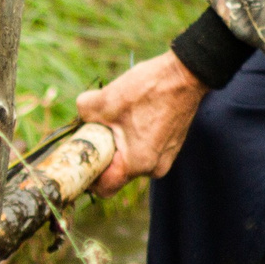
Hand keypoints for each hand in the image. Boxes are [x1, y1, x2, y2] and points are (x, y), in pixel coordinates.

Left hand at [74, 51, 207, 196]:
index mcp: (137, 165)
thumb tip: (80, 116)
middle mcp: (154, 168)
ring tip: (119, 117)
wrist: (185, 74)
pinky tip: (134, 113)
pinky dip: (134, 137)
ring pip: (131, 159)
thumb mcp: (105, 99)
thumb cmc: (147, 89)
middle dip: (104, 154)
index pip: (104, 188)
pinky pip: (144, 149)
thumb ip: (83, 112)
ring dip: (119, 143)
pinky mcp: (171, 146)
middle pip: (117, 172)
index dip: (87, 176)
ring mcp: (166, 158)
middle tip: (96, 130)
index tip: (79, 158)